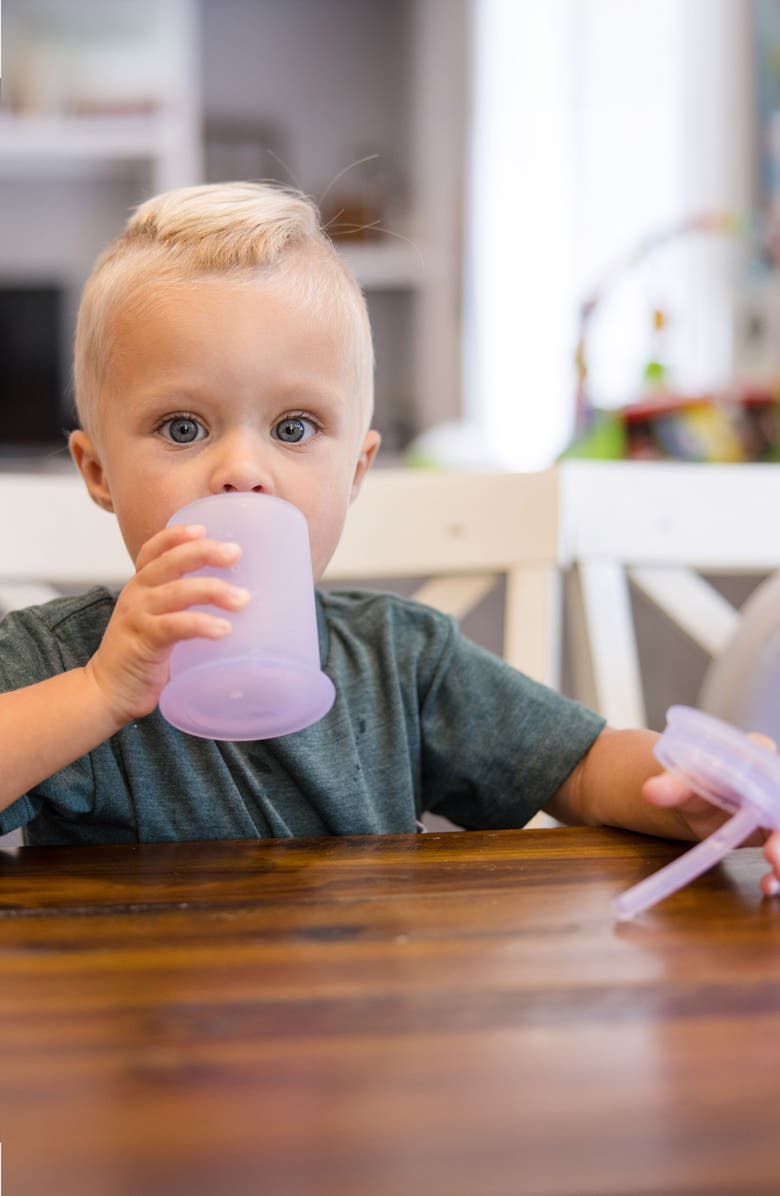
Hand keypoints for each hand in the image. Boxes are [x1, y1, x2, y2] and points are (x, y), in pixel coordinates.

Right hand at [85, 523, 249, 725]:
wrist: (107, 691)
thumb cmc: (142, 654)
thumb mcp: (159, 619)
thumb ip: (183, 605)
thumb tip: (237, 598)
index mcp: (141, 586)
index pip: (154, 549)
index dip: (176, 535)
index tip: (203, 528)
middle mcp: (137, 594)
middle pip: (170, 562)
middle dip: (204, 552)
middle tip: (235, 552)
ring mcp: (138, 616)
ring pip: (177, 591)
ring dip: (213, 590)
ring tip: (243, 599)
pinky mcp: (144, 641)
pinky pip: (175, 626)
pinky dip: (201, 624)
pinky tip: (223, 629)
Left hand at [643, 731, 779, 897]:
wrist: (690, 804)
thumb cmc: (690, 783)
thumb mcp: (680, 783)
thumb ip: (670, 786)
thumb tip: (650, 791)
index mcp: (750, 754)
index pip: (765, 754)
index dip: (771, 776)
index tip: (772, 800)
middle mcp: (769, 781)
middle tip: (772, 854)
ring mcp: (774, 809)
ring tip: (774, 877)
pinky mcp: (773, 833)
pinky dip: (777, 871)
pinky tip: (768, 885)